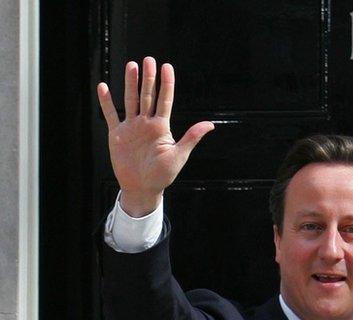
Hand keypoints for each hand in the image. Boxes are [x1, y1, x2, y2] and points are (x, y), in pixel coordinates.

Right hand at [96, 57, 213, 216]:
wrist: (142, 188)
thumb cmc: (163, 175)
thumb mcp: (179, 155)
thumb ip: (191, 137)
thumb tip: (210, 124)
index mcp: (162, 127)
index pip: (165, 100)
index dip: (166, 84)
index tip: (167, 66)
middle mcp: (147, 123)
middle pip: (147, 96)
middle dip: (148, 78)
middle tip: (148, 60)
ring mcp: (131, 127)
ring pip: (131, 100)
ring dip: (130, 84)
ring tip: (131, 66)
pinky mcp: (117, 135)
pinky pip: (111, 115)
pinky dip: (106, 102)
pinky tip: (104, 87)